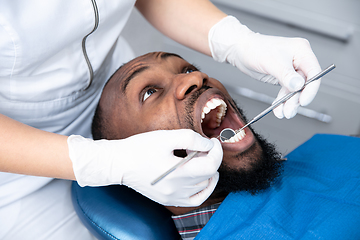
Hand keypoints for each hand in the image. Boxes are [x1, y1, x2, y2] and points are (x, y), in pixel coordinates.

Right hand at [67, 129, 222, 206]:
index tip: (213, 141)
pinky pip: (195, 200)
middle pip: (208, 175)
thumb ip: (191, 139)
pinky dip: (203, 188)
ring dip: (207, 171)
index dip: (217, 151)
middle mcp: (176, 189)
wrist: (118, 163)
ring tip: (198, 158)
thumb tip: (209, 145)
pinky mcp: (168, 200)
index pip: (211, 165)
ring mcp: (172, 197)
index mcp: (176, 173)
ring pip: (204, 186)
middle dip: (211, 158)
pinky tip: (200, 178)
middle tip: (203, 146)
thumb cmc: (139, 148)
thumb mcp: (166, 136)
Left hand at [209, 16, 321, 118]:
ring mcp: (291, 69)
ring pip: (295, 90)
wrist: (241, 50)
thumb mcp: (271, 62)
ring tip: (282, 113)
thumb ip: (286, 75)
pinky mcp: (283, 76)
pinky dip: (282, 100)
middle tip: (289, 111)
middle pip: (305, 84)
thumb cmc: (255, 49)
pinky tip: (278, 108)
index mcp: (302, 50)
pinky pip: (286, 91)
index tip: (303, 101)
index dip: (311, 88)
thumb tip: (299, 85)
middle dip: (296, 99)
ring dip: (288, 103)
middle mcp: (299, 59)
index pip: (314, 72)